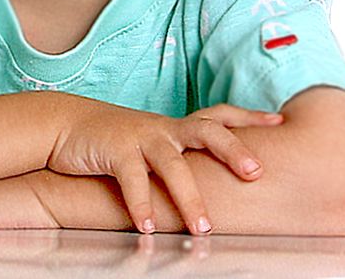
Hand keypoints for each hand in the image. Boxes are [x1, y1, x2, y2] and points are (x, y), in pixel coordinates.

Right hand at [48, 99, 281, 234]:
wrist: (64, 124)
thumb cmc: (115, 140)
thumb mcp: (152, 143)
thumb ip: (181, 157)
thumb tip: (215, 182)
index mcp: (176, 127)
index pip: (219, 116)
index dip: (249, 118)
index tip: (279, 121)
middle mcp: (164, 129)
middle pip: (207, 130)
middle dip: (233, 150)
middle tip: (256, 173)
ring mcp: (140, 137)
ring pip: (172, 164)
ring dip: (189, 198)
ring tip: (203, 228)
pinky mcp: (114, 149)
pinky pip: (131, 179)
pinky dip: (141, 205)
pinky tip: (148, 228)